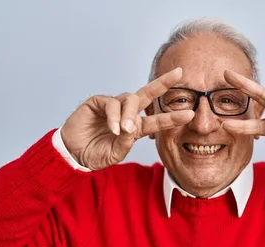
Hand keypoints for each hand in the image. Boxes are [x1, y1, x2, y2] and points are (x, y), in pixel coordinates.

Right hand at [61, 68, 194, 169]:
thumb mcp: (115, 154)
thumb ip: (126, 143)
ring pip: (130, 100)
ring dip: (130, 114)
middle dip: (163, 83)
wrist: (74, 154)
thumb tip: (133, 127)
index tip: (190, 114)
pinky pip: (111, 104)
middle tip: (179, 73)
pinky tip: (114, 128)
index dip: (173, 117)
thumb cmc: (96, 154)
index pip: (157, 119)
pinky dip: (115, 116)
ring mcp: (113, 106)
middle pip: (148, 94)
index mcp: (136, 127)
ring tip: (125, 131)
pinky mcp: (98, 102)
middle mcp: (127, 113)